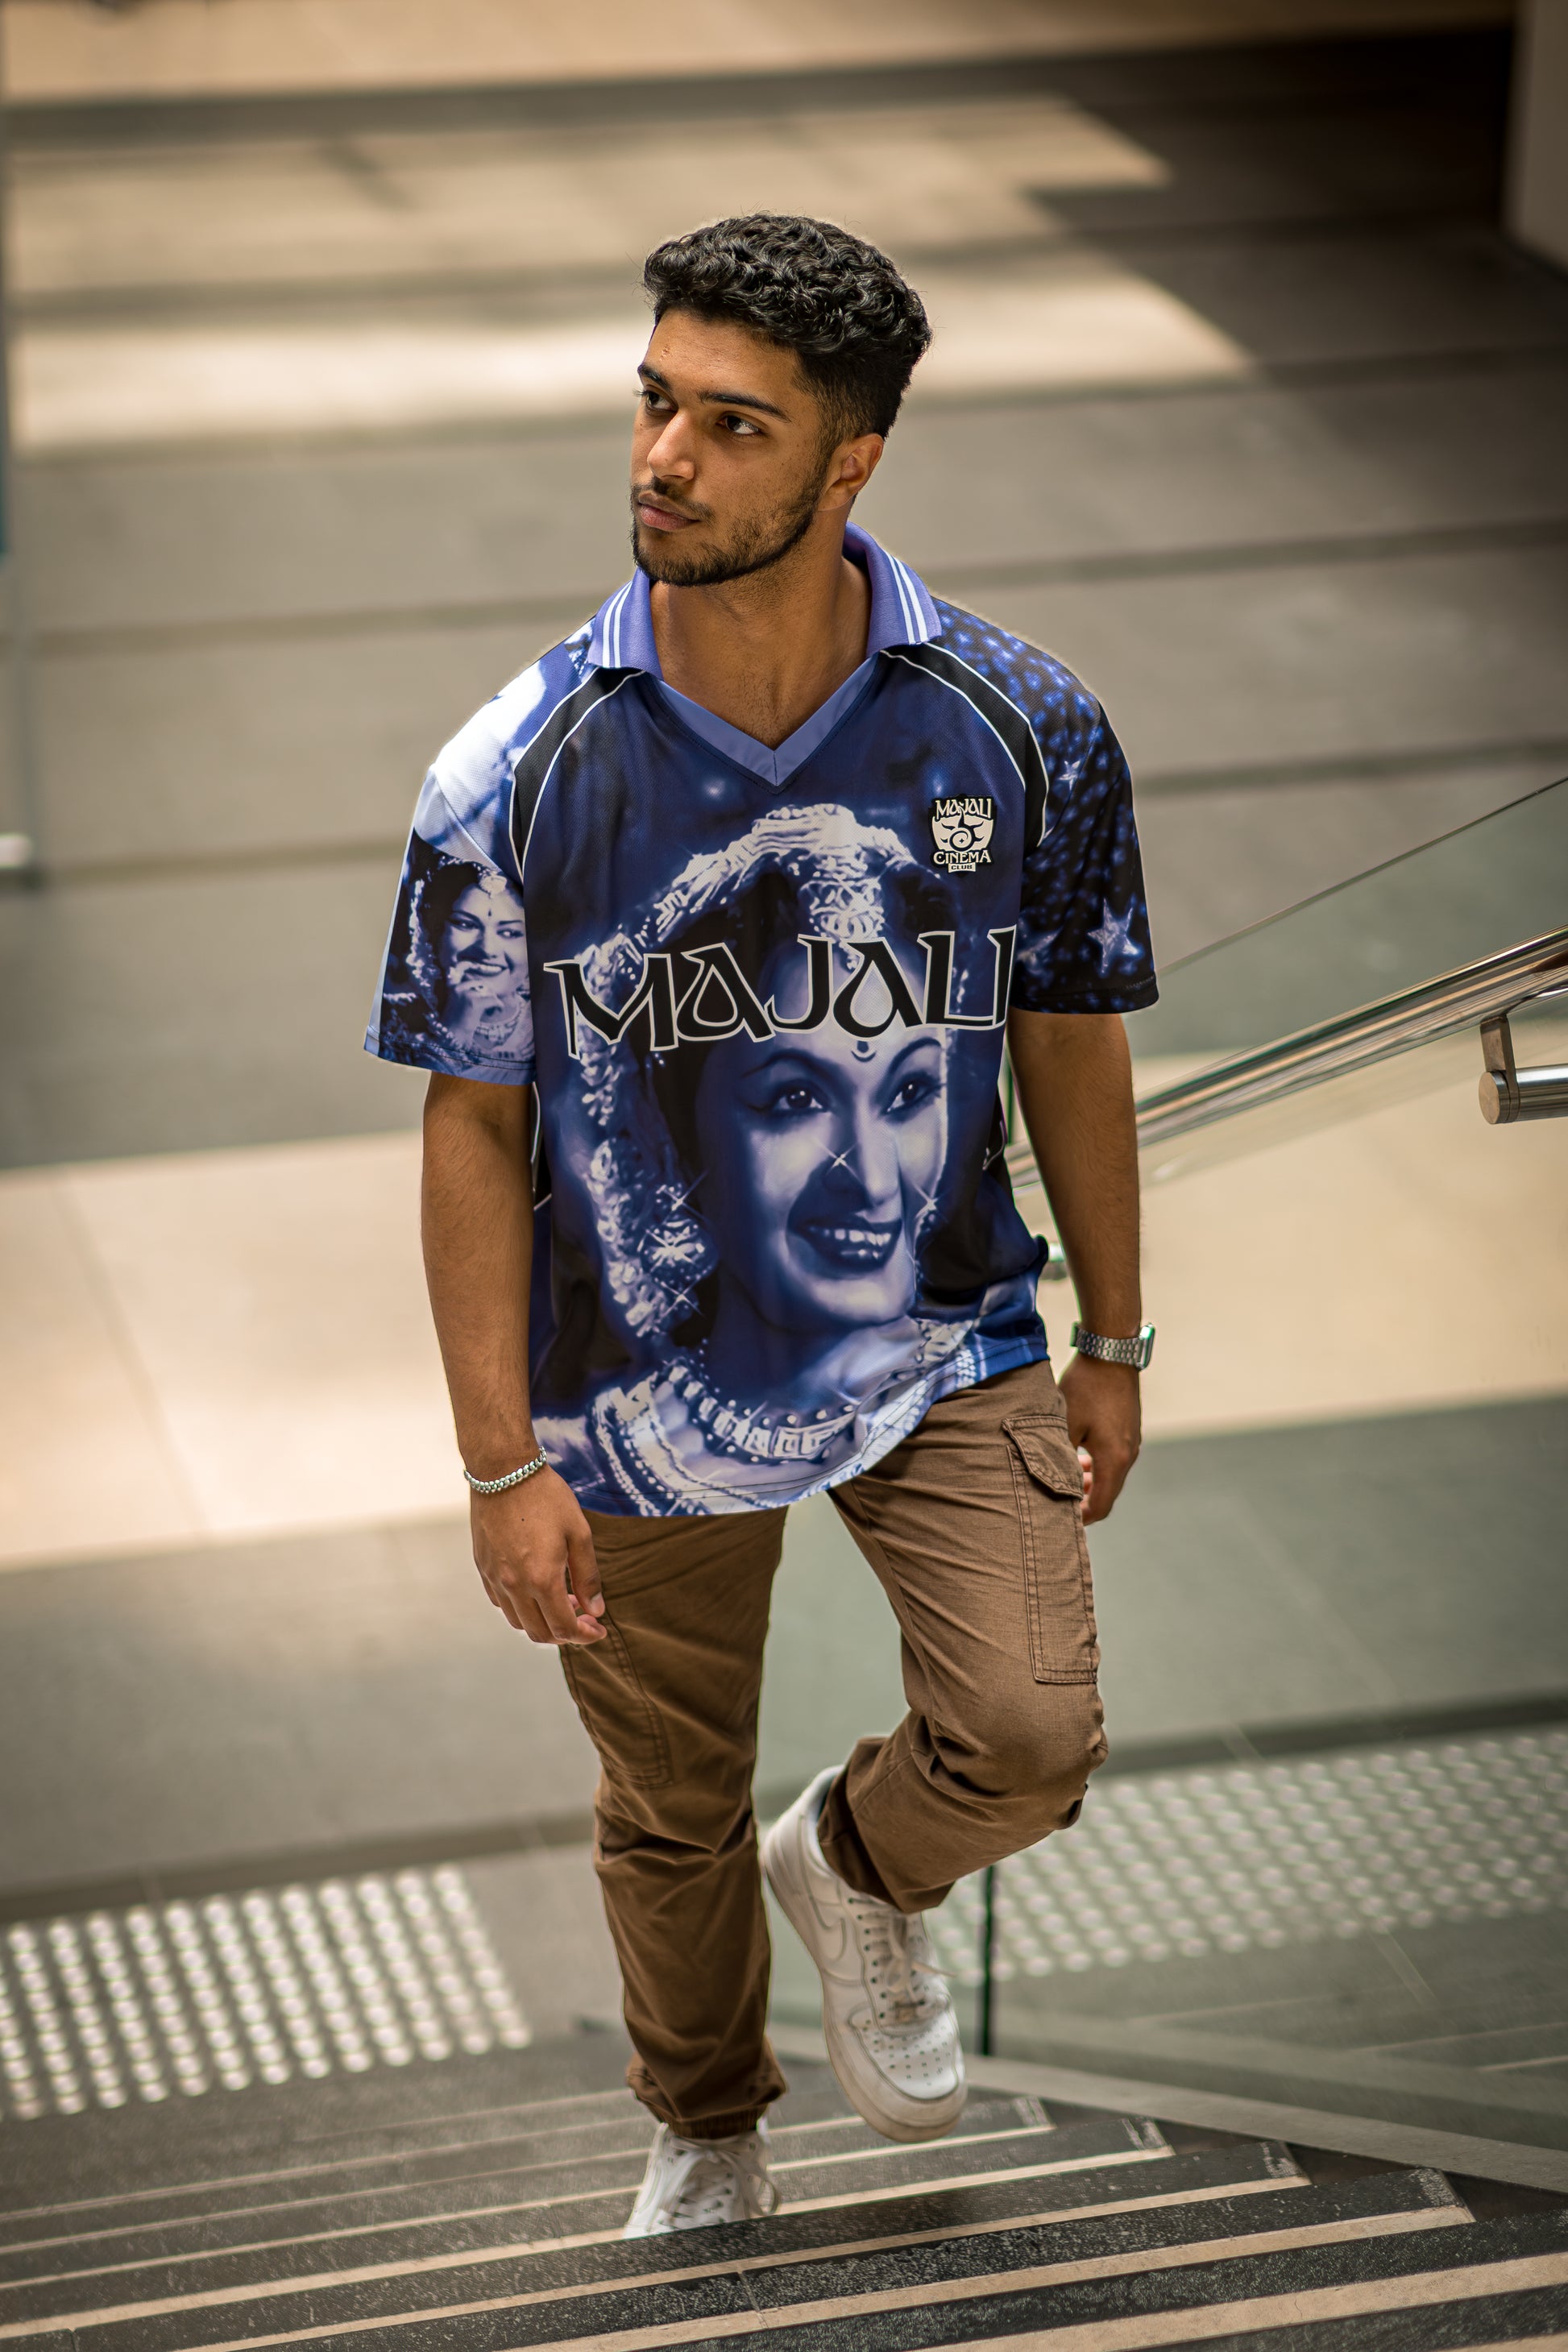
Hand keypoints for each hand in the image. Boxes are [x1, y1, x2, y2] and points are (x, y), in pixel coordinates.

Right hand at [470, 1467, 605, 1644]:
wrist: (503, 1471)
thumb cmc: (546, 1497)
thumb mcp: (578, 1533)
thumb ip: (588, 1576)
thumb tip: (596, 1609)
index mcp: (541, 1579)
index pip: (563, 1628)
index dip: (584, 1635)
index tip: (598, 1629)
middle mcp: (513, 1585)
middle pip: (539, 1632)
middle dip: (565, 1634)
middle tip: (584, 1617)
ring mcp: (494, 1578)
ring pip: (518, 1621)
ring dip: (542, 1622)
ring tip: (562, 1601)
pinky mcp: (482, 1568)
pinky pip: (501, 1602)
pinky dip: (521, 1608)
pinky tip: (535, 1589)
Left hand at [1058, 1353, 1140, 1524]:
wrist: (1111, 1352)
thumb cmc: (1086, 1387)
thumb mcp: (1065, 1424)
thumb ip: (1059, 1456)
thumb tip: (1050, 1482)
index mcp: (1114, 1460)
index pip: (1100, 1506)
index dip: (1081, 1519)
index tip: (1059, 1522)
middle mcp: (1128, 1455)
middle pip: (1107, 1493)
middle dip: (1082, 1501)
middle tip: (1057, 1502)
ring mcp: (1132, 1441)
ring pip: (1110, 1475)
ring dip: (1088, 1481)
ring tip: (1063, 1477)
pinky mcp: (1129, 1428)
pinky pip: (1114, 1458)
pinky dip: (1096, 1465)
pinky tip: (1077, 1454)